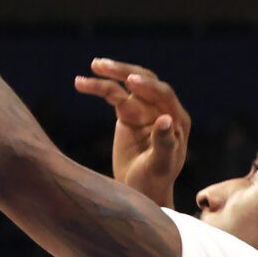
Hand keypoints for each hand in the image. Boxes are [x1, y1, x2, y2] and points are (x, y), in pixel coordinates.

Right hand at [73, 59, 190, 199]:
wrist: (141, 191)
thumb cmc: (154, 181)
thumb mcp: (160, 165)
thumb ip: (164, 143)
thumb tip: (165, 119)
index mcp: (176, 119)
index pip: (163, 95)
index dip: (148, 86)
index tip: (130, 80)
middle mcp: (162, 109)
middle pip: (145, 81)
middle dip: (125, 71)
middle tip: (105, 66)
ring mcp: (144, 109)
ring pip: (127, 85)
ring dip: (110, 74)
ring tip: (93, 65)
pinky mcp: (128, 113)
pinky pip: (113, 94)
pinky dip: (99, 88)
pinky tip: (81, 83)